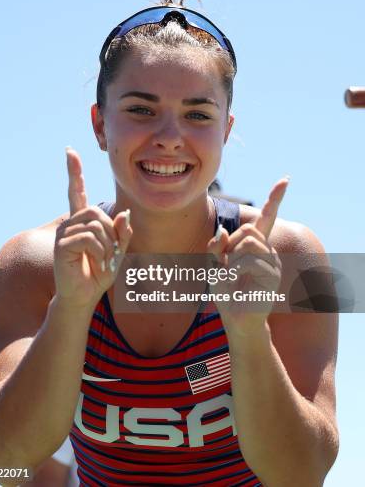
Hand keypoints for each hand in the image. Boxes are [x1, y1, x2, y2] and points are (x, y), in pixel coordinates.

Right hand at [53, 148, 131, 308]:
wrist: (83, 296)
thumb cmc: (98, 274)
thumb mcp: (117, 252)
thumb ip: (122, 233)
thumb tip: (124, 214)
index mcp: (82, 222)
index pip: (77, 192)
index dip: (74, 172)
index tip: (70, 151)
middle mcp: (70, 224)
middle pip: (96, 212)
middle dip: (110, 233)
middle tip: (109, 254)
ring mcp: (64, 233)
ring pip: (95, 226)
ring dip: (107, 245)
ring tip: (102, 261)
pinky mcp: (62, 246)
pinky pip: (89, 238)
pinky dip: (100, 252)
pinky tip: (97, 264)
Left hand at [207, 177, 288, 335]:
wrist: (237, 320)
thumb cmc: (227, 293)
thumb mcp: (214, 265)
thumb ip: (216, 246)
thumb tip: (223, 229)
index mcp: (256, 246)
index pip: (266, 218)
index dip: (275, 198)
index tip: (285, 179)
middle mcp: (267, 251)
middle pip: (247, 230)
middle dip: (229, 246)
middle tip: (225, 267)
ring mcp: (272, 262)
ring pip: (247, 243)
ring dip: (231, 260)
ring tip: (231, 278)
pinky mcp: (272, 275)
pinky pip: (248, 261)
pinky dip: (233, 271)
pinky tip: (234, 284)